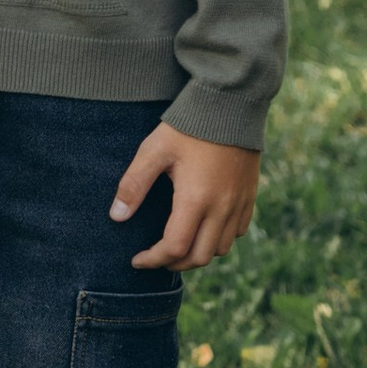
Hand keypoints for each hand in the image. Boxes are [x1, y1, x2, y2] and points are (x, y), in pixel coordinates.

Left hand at [111, 123, 260, 272]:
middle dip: (174, 264)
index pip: (175, 248)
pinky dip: (218, 240)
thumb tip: (116, 216)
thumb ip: (134, 184)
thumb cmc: (188, 126)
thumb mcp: (154, 150)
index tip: (137, 260)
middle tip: (155, 257)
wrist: (231, 104)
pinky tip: (204, 228)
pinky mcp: (250, 196)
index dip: (153, 260)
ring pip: (220, 249)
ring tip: (178, 245)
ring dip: (198, 254)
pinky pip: (237, 232)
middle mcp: (222, 208)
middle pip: (200, 257)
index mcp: (196, 200)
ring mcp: (239, 204)